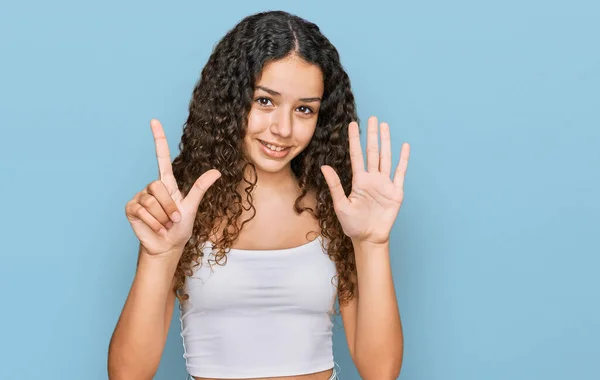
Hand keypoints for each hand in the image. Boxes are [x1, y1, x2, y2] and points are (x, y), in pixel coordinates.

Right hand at [125, 119, 220, 255]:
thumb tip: (217, 171)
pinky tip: (156, 228)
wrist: (166, 246)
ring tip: (165, 224)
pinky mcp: (131, 208)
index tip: (154, 121)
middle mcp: (152, 187)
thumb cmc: (180, 228)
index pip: (162, 156)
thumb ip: (201, 188)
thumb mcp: (192, 207)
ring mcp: (140, 197)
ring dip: (162, 217)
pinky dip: (153, 222)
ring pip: (151, 201)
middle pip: (158, 186)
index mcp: (167, 184)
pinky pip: (142, 211)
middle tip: (174, 219)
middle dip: (169, 206)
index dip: (159, 139)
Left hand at [321, 116, 409, 244]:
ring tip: (385, 126)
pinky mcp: (396, 192)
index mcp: (359, 181)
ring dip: (386, 142)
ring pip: (386, 157)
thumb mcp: (340, 205)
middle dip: (372, 135)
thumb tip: (324, 167)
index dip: (355, 139)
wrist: (369, 238)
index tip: (353, 124)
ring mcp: (385, 184)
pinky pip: (400, 173)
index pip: (357, 155)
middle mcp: (372, 179)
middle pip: (373, 152)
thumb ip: (334, 185)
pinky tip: (404, 147)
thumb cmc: (352, 225)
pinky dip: (403, 160)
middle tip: (373, 117)